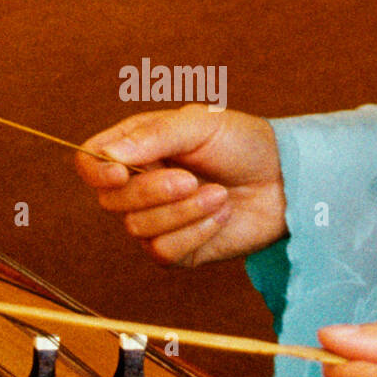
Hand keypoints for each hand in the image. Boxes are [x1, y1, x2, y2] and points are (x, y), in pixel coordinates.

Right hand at [75, 105, 285, 265]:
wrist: (286, 179)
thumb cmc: (243, 143)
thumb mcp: (201, 124)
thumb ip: (154, 135)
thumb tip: (110, 155)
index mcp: (136, 148)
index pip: (90, 162)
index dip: (97, 170)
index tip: (120, 172)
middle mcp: (138, 185)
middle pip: (111, 201)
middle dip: (152, 192)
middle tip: (192, 178)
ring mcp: (156, 220)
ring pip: (138, 229)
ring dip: (183, 212)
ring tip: (219, 193)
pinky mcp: (178, 250)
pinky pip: (164, 252)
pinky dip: (195, 232)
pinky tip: (220, 214)